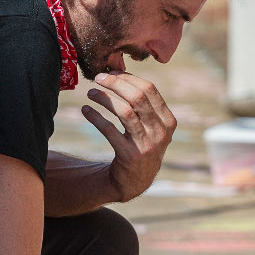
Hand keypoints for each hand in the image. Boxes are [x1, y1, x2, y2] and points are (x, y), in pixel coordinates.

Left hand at [80, 72, 176, 201]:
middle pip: (137, 97)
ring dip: (104, 98)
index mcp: (168, 121)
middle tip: (98, 78)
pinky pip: (109, 130)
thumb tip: (118, 74)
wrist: (135, 180)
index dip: (129, 78)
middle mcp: (161, 132)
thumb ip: (143, 106)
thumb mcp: (151, 127)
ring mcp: (147, 144)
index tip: (112, 73)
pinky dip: (95, 117)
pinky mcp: (130, 155)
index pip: (149, 89)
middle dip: (115, 84)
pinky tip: (85, 110)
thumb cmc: (140, 146)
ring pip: (124, 111)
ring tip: (90, 93)